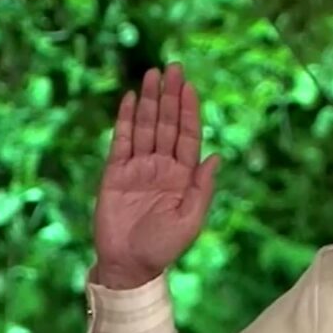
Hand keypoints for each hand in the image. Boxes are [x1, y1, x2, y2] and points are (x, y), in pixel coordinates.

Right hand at [93, 64, 219, 289]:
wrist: (129, 265)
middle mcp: (162, 166)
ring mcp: (138, 168)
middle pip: (167, 124)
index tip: (189, 86)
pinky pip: (121, 141)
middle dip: (170, 96)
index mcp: (183, 175)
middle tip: (172, 67)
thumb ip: (203, 187)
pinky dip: (125, 120)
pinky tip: (130, 99)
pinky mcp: (114, 173)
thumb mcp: (191, 218)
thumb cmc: (164, 247)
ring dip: (149, 101)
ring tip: (152, 74)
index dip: (189, 110)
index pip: (188, 135)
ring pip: (145, 127)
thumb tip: (217, 156)